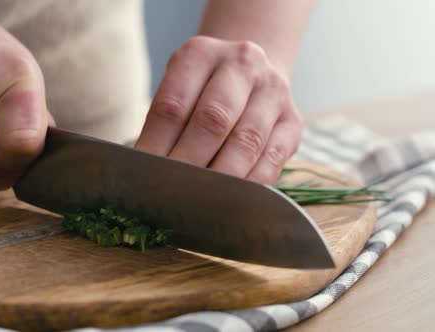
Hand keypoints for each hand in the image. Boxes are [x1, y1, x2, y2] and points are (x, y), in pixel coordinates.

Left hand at [135, 36, 302, 184]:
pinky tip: (232, 199)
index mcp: (200, 54)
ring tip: (199, 200)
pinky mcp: (293, 122)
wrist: (252, 72)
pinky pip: (272, 160)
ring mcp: (273, 92)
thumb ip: (164, 124)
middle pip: (213, 120)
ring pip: (246, 142)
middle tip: (171, 192)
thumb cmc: (202, 90)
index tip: (146, 176)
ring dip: (220, 177)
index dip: (157, 146)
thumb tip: (148, 171)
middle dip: (189, 163)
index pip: (173, 106)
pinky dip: (250, 184)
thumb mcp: (178, 90)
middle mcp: (242, 64)